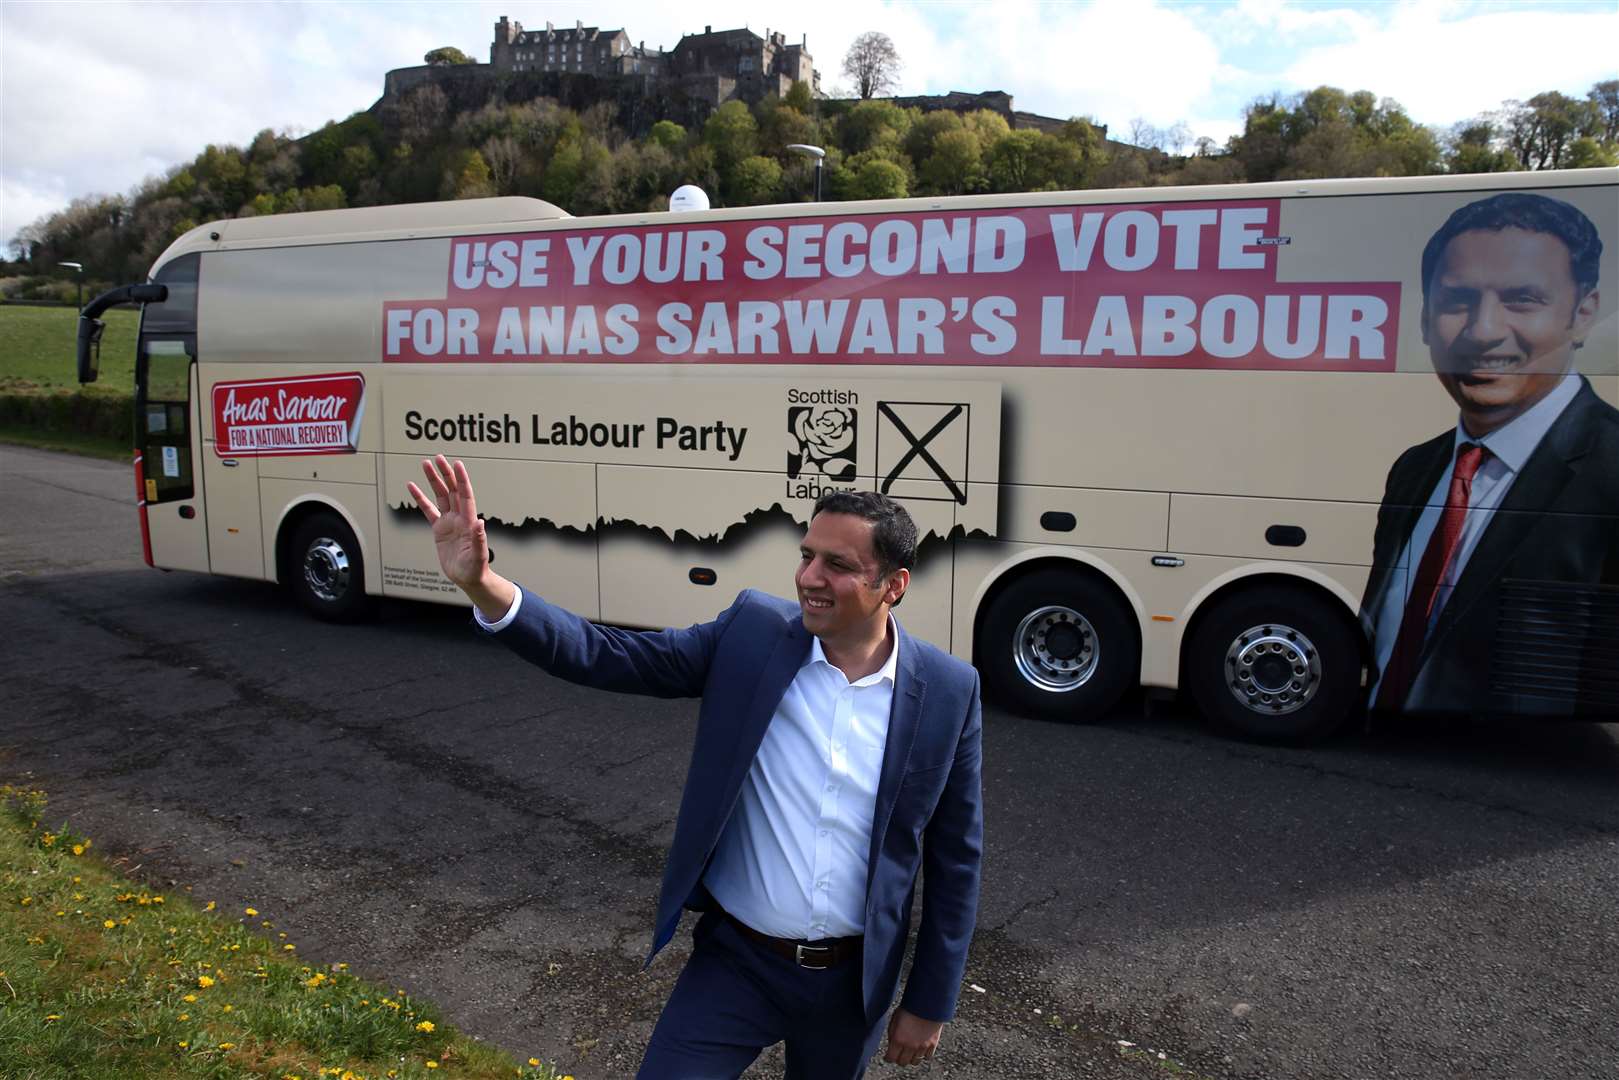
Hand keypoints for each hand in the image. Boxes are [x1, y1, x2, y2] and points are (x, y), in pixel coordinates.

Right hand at [407, 456, 515, 619]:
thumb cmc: (476, 568)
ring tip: (425, 464)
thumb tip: (480, 522)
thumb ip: (478, 539)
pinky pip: (428, 510)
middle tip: (438, 458)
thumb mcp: (478, 555)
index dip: (461, 479)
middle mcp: (459, 517)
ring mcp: (449, 521)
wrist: (468, 578)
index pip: (465, 495)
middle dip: (446, 474)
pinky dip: (420, 498)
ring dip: (433, 480)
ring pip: (440, 495)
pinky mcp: (439, 529)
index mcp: (468, 521)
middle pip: (452, 490)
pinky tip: (412, 486)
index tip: (457, 464)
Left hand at [883, 1008, 942, 1066]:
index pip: (890, 1058)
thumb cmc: (910, 1007)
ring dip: (911, 1058)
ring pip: (915, 1062)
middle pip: (902, 1063)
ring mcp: (922, 1046)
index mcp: (897, 1039)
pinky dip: (923, 1055)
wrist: (928, 1002)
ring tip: (910, 1052)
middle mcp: (909, 1046)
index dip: (888, 1058)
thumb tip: (892, 1044)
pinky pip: (927, 1057)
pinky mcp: (932, 1045)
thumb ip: (892, 1034)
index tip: (888, 1056)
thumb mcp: (895, 1019)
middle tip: (899, 1054)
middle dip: (899, 1059)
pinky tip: (921, 1048)